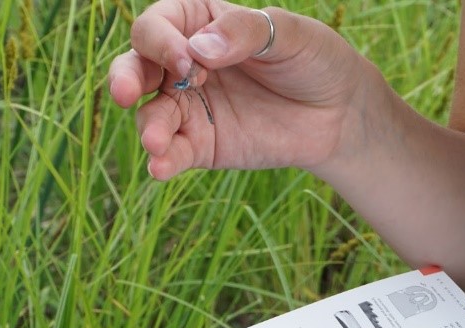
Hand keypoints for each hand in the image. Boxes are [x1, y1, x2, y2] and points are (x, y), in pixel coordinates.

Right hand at [108, 1, 375, 178]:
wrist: (339, 112)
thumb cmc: (312, 59)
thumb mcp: (289, 33)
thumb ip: (244, 33)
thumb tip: (199, 50)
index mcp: (198, 22)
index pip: (158, 26)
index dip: (163, 42)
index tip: (190, 62)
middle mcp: (183, 64)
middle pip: (137, 67)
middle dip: (125, 78)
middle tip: (125, 93)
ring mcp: (189, 107)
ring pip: (151, 113)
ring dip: (149, 126)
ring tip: (156, 141)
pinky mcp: (201, 146)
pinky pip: (174, 153)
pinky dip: (163, 161)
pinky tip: (160, 167)